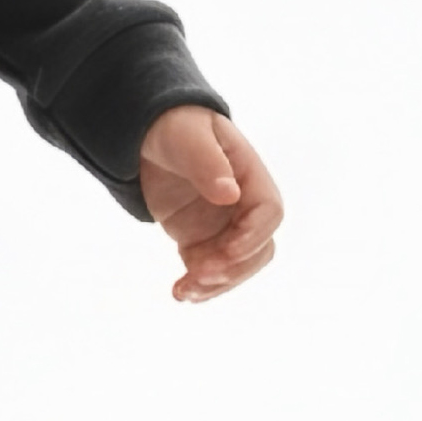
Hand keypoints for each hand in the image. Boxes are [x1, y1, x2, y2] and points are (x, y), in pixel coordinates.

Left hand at [139, 106, 282, 305]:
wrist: (151, 136)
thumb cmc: (176, 127)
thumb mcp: (189, 138)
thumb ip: (208, 165)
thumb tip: (230, 194)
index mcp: (251, 176)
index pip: (270, 212)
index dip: (252, 236)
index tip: (225, 251)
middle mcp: (244, 206)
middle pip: (259, 248)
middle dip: (234, 268)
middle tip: (199, 275)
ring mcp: (224, 226)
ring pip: (237, 267)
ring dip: (216, 285)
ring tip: (184, 291)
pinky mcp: (203, 240)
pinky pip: (211, 271)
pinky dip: (199, 286)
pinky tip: (180, 293)